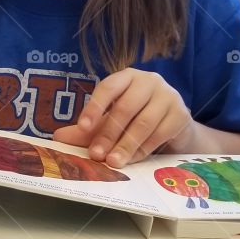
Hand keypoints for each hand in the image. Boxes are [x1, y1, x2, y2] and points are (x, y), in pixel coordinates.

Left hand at [53, 68, 193, 166]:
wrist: (174, 127)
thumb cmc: (135, 119)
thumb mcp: (109, 121)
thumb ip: (87, 129)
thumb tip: (58, 137)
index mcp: (126, 77)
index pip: (108, 87)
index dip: (94, 107)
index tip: (82, 127)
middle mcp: (148, 81)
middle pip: (125, 108)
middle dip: (108, 133)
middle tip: (96, 154)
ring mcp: (168, 96)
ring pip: (143, 123)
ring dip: (125, 145)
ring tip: (112, 162)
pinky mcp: (181, 114)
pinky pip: (159, 134)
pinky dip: (143, 150)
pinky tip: (131, 160)